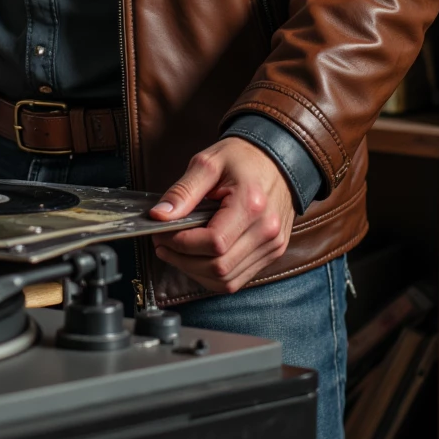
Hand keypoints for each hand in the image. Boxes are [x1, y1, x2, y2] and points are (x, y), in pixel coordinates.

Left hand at [149, 137, 294, 292]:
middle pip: (219, 267)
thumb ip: (183, 191)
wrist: (280, 158)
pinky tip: (198, 258)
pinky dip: (213, 275)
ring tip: (177, 253)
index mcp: (251, 205)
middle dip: (183, 261)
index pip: (213, 243)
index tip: (162, 235)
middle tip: (163, 245)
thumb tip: (158, 216)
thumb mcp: (208, 163)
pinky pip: (238, 278)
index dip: (182, 244)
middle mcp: (267, 231)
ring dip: (196, 272)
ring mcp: (272, 245)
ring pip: (227, 281)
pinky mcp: (272, 252)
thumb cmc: (243, 157)